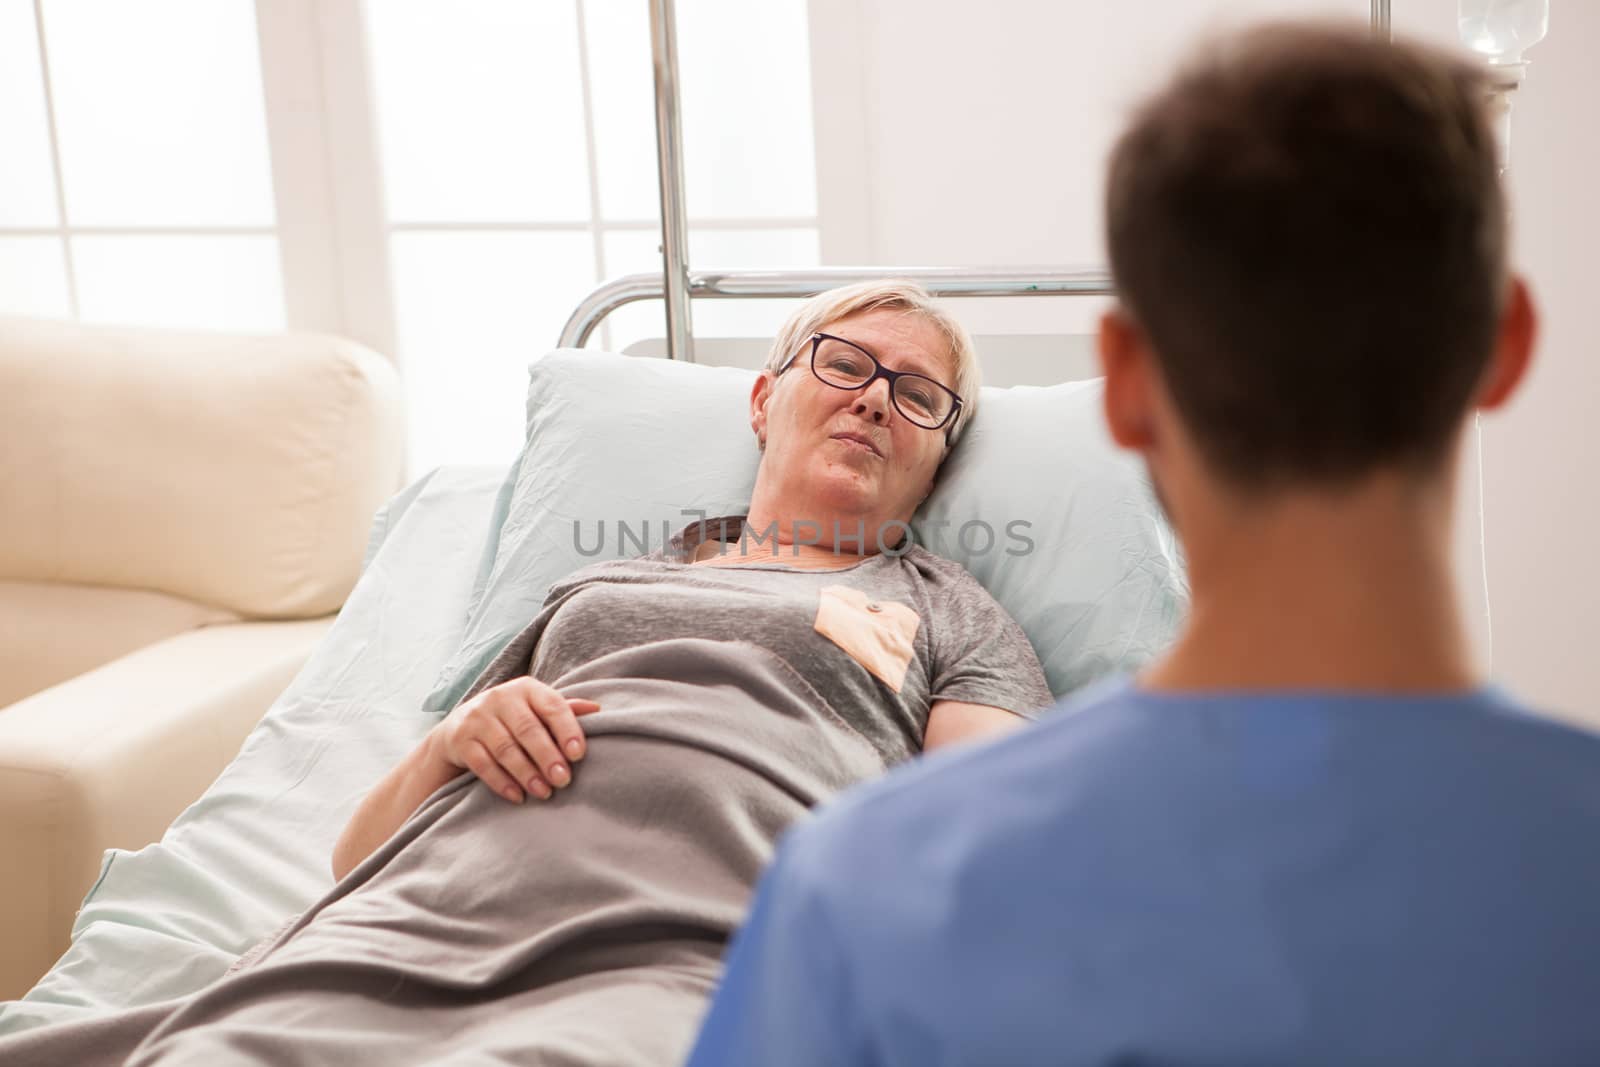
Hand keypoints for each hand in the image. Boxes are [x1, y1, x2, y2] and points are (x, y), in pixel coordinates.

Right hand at [430, 678, 600, 802]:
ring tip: (544, 792)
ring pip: (505, 748)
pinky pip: (482, 763)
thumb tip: (597, 710)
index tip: (579, 755)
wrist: (459, 727)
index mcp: (526, 688)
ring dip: (527, 773)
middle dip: (548, 757)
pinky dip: (501, 782)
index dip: (567, 730)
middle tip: (563, 781)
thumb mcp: (535, 709)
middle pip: (528, 729)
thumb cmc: (511, 719)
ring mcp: (477, 718)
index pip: (552, 706)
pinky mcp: (460, 739)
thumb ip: (563, 710)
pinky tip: (518, 796)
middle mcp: (500, 698)